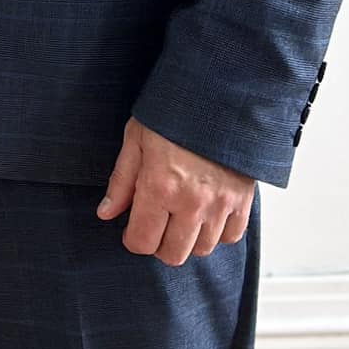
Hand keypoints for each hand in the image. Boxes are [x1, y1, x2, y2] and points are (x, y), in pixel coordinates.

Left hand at [97, 116, 254, 264]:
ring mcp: (220, 203)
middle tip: (156, 223)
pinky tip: (206, 212)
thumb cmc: (173, 113)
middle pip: (173, 254)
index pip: (142, 241)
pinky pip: (231, 237)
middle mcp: (191, 201)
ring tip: (181, 214)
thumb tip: (106, 213)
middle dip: (159, 244)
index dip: (133, 238)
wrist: (218, 94)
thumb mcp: (136, 139)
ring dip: (188, 238)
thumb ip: (122, 181)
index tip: (133, 228)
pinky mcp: (243, 200)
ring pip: (202, 250)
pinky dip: (217, 232)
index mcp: (159, 186)